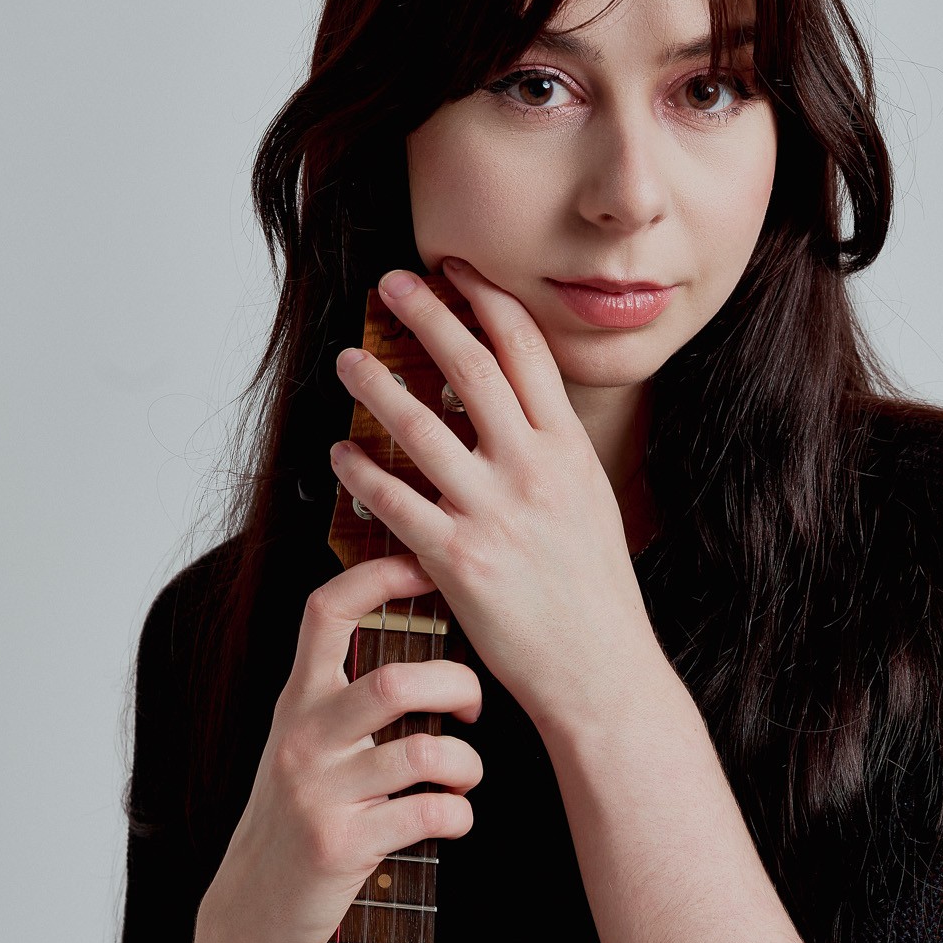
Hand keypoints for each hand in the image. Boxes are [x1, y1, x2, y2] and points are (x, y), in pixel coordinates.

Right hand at [195, 552, 483, 942]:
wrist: (250, 913)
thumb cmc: (296, 818)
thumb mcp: (303, 745)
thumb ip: (341, 695)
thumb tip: (414, 645)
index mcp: (297, 702)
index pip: (326, 612)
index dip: (378, 578)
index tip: (425, 568)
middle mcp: (301, 738)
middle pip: (393, 682)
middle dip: (458, 686)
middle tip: (474, 707)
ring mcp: (318, 793)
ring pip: (422, 753)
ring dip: (466, 762)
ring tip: (465, 774)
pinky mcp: (339, 845)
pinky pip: (427, 813)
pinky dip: (458, 814)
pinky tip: (452, 818)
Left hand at [329, 259, 665, 736]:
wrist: (602, 672)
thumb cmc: (595, 596)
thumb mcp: (592, 504)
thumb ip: (553, 453)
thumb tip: (516, 409)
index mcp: (570, 450)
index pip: (526, 351)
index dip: (487, 300)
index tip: (456, 270)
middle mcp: (534, 471)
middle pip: (471, 368)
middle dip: (426, 315)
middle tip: (391, 285)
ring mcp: (495, 514)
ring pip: (420, 427)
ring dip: (376, 384)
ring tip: (348, 359)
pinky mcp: (459, 561)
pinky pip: (394, 503)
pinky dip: (360, 472)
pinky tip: (340, 453)